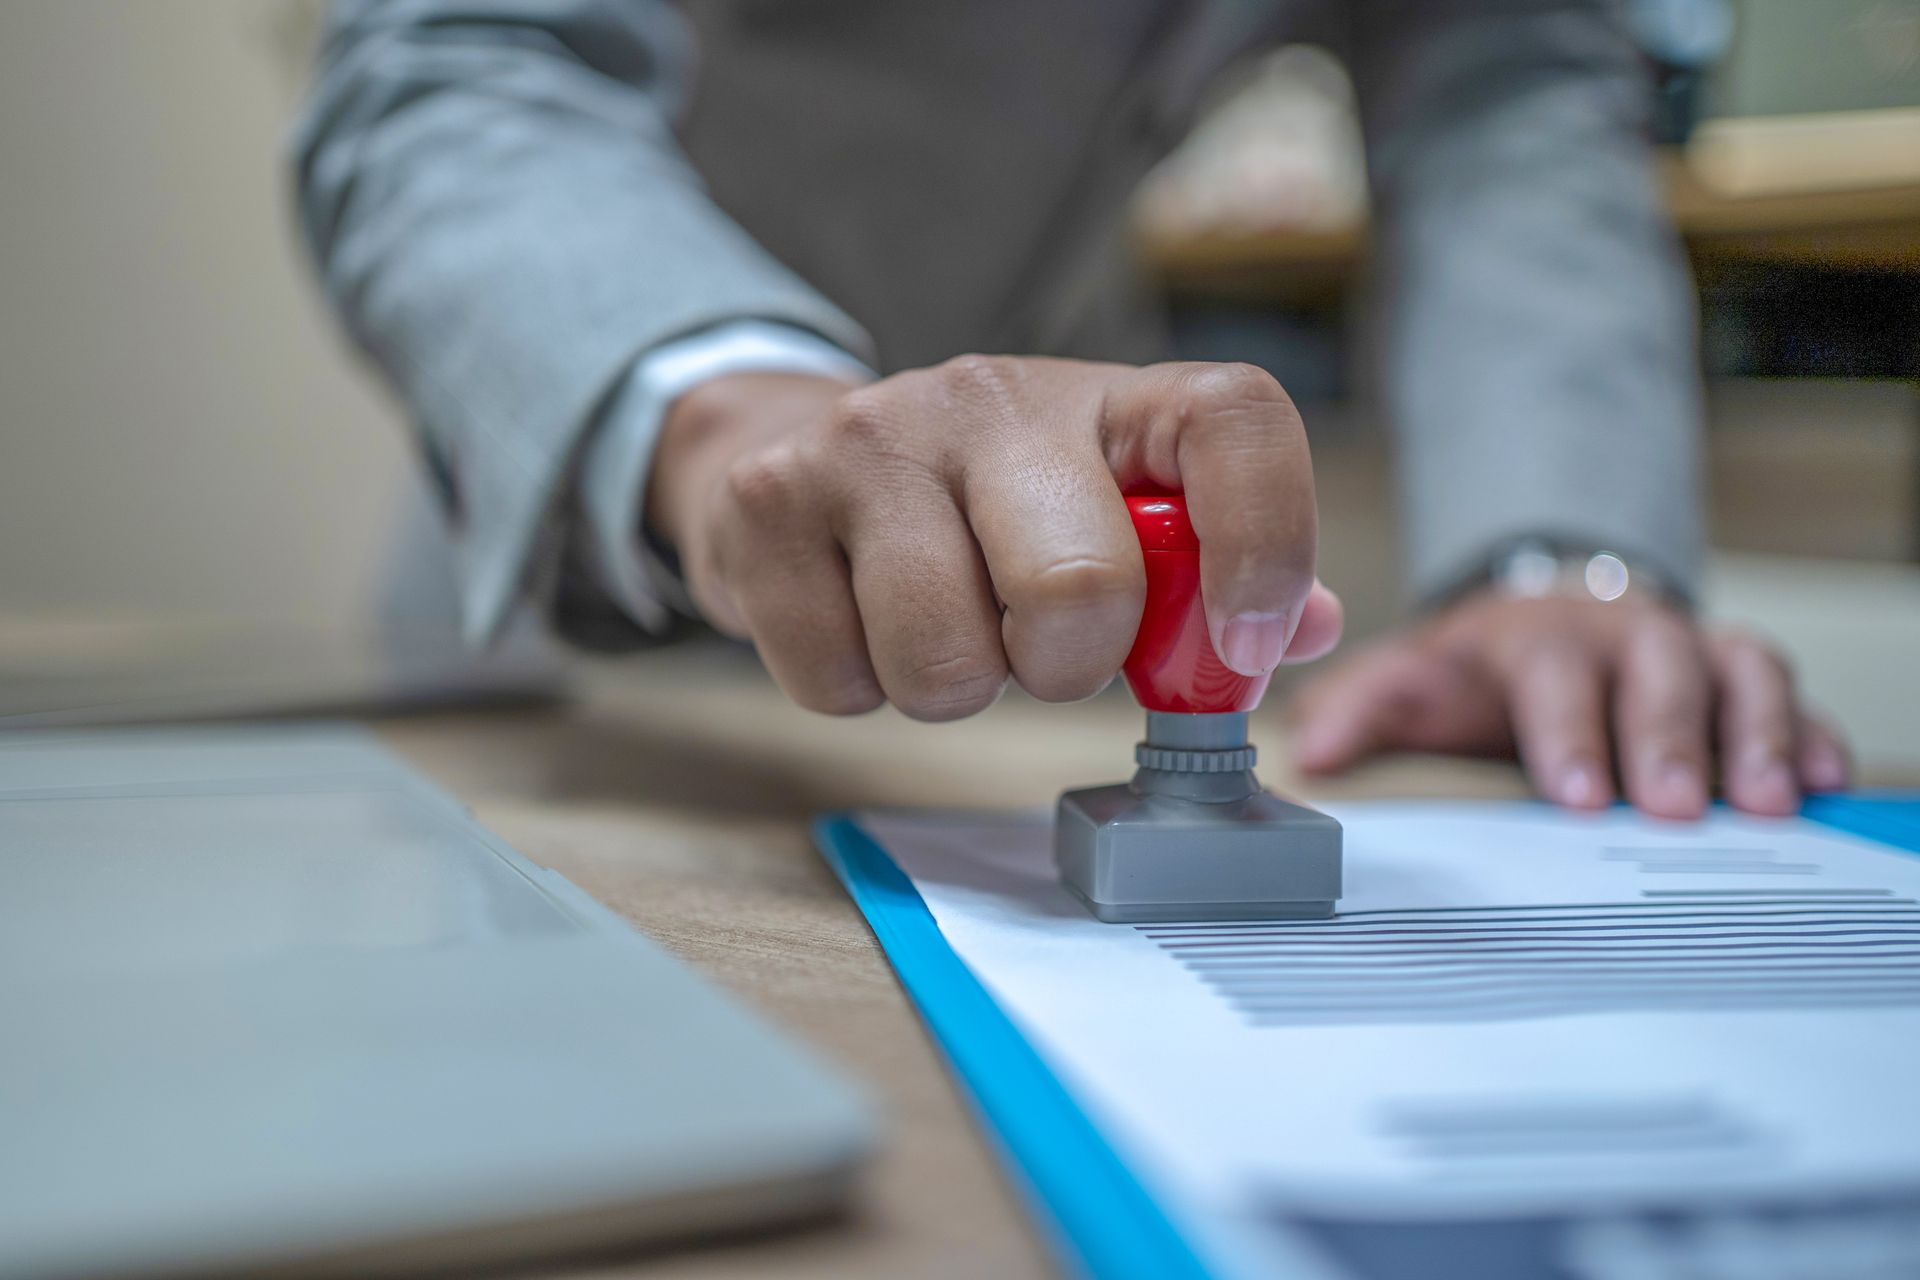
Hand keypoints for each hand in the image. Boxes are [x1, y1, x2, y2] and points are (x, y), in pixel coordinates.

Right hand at [646, 357, 1343, 718]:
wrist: (789, 459)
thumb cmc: (977, 510)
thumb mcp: (1103, 514)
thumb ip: (1206, 575)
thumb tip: (1308, 627)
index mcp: (1105, 400)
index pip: (1234, 418)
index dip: (1266, 540)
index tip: (1243, 640)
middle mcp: (990, 396)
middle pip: (1079, 586)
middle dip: (1065, 666)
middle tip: (1036, 648)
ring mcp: (869, 441)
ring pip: (948, 660)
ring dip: (955, 688)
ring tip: (940, 628)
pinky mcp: (768, 505)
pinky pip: (842, 682)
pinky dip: (859, 689)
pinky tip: (858, 624)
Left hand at [1285, 591, 1849, 817]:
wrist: (1538, 622)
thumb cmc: (1478, 671)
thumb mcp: (1414, 682)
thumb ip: (1364, 711)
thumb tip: (1310, 752)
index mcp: (1536, 638)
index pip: (1553, 675)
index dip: (1569, 731)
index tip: (1575, 794)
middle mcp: (1621, 634)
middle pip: (1658, 671)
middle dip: (1670, 738)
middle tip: (1677, 807)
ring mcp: (1689, 648)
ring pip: (1738, 671)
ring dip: (1757, 733)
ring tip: (1770, 802)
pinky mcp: (1740, 676)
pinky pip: (1790, 693)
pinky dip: (1812, 731)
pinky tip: (1827, 779)